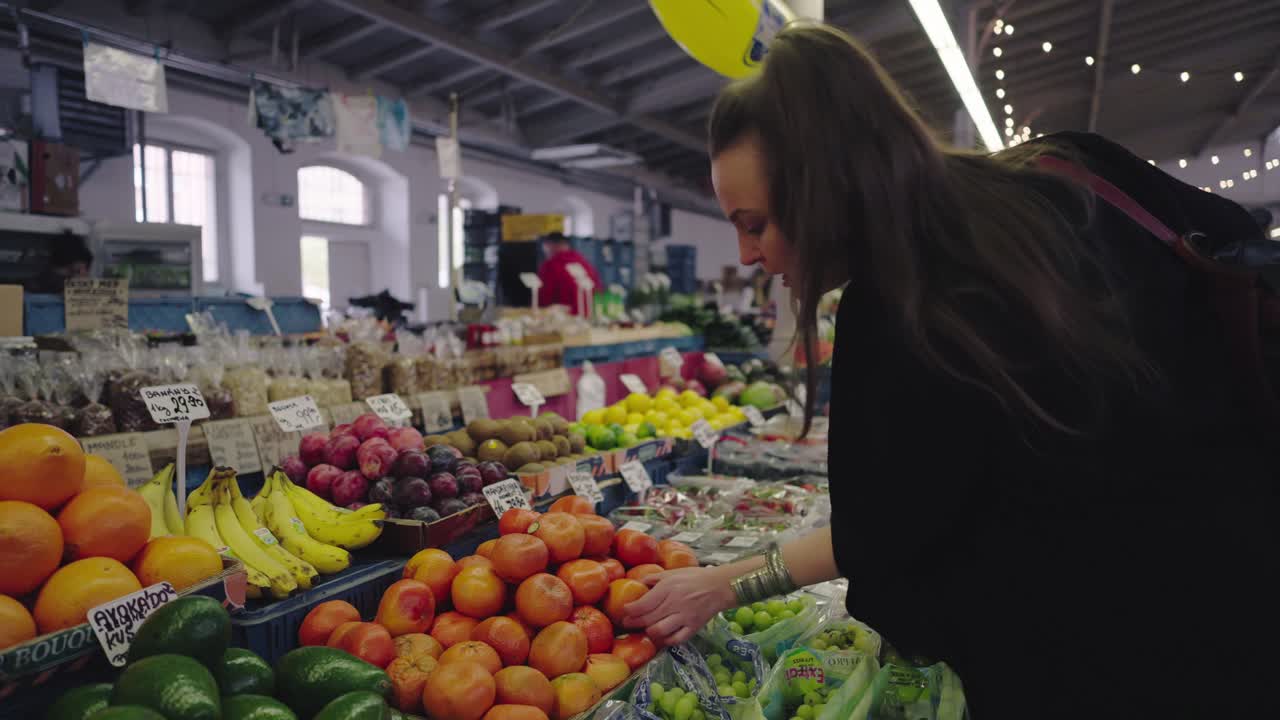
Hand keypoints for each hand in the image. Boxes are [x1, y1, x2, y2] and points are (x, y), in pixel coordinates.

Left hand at [622, 566, 736, 646]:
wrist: (719, 586)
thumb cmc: (695, 577)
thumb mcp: (673, 573)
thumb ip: (654, 578)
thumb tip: (638, 583)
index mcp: (667, 588)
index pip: (642, 604)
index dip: (630, 610)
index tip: (624, 611)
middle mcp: (674, 604)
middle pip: (647, 619)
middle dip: (633, 623)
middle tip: (627, 624)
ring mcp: (684, 617)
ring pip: (658, 631)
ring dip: (649, 632)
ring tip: (646, 629)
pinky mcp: (693, 628)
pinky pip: (675, 639)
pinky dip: (666, 641)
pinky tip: (662, 637)